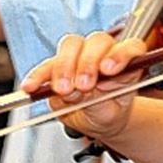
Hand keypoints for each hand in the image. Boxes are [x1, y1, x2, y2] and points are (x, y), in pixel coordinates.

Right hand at [21, 32, 145, 139]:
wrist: (97, 121)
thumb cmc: (110, 112)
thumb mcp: (110, 115)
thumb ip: (97, 103)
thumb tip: (78, 92)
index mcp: (126, 62)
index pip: (131, 47)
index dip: (121, 54)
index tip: (109, 69)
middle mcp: (104, 53)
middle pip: (97, 41)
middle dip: (88, 62)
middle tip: (84, 85)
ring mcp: (80, 56)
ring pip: (72, 46)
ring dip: (65, 67)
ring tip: (63, 90)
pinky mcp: (58, 67)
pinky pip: (46, 65)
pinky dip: (38, 76)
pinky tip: (32, 87)